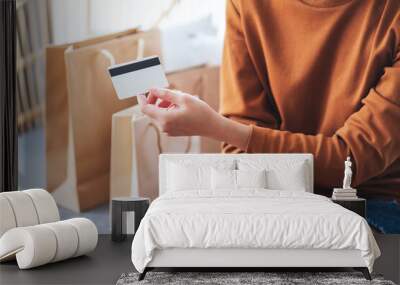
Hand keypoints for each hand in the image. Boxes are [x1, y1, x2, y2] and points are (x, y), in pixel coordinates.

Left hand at [137, 88, 251, 149]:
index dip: (142, 99)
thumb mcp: (183, 98)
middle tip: (162, 92)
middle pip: (150, 112)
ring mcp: (168, 131)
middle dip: (154, 100)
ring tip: (174, 100)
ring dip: (161, 105)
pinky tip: (177, 107)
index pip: (145, 108)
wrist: (211, 126)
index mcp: (165, 119)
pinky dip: (166, 111)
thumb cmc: (200, 112)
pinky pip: (163, 120)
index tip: (141, 92)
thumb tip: (153, 90)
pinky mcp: (172, 131)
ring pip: (157, 115)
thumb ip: (165, 94)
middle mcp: (164, 127)